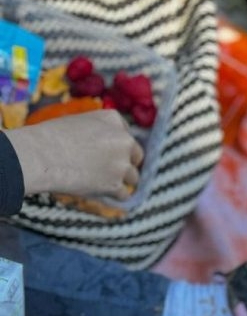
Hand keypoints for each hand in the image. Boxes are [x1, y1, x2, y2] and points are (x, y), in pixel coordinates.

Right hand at [6, 110, 142, 200]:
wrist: (41, 154)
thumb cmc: (51, 137)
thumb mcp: (79, 123)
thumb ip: (99, 133)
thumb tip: (107, 151)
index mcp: (113, 120)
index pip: (127, 134)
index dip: (118, 146)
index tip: (106, 152)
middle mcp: (124, 140)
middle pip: (136, 156)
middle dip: (126, 163)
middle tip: (109, 170)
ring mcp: (122, 164)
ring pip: (133, 178)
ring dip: (121, 181)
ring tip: (100, 181)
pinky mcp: (116, 184)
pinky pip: (124, 195)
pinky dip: (114, 196)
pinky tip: (101, 192)